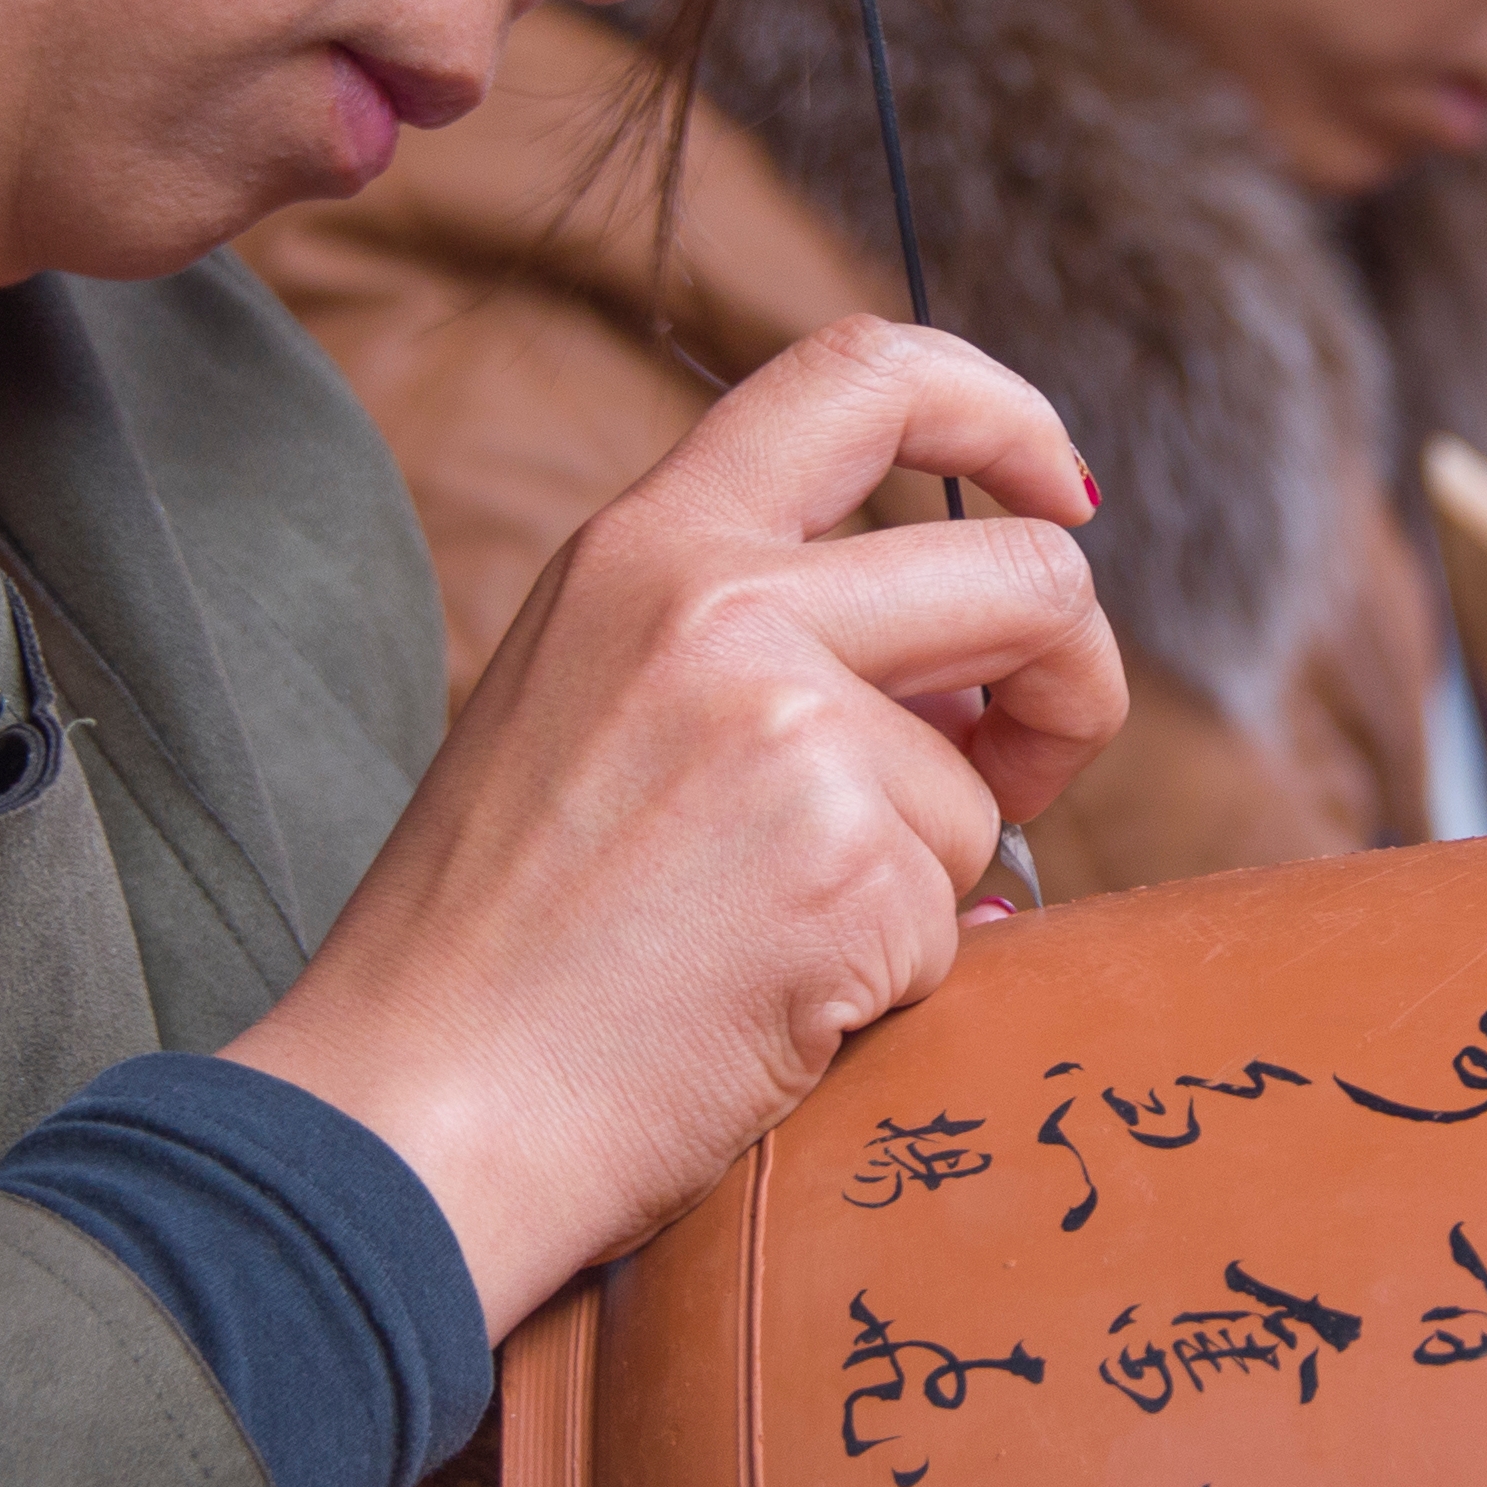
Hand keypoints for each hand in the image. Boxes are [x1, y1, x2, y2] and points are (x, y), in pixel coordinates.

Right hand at [226, 320, 1123, 1335]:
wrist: (413, 1114)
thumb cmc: (501, 953)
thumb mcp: (593, 709)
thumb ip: (765, 648)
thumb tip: (988, 689)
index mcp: (645, 546)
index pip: (861, 373)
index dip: (1004, 415)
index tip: (1062, 494)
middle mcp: (716, 600)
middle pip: (1028, 574)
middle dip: (1074, 681)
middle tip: (1028, 774)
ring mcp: (782, 722)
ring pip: (985, 784)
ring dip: (930, 883)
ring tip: (768, 944)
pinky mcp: (838, 858)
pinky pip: (959, 915)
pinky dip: (895, 980)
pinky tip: (764, 1008)